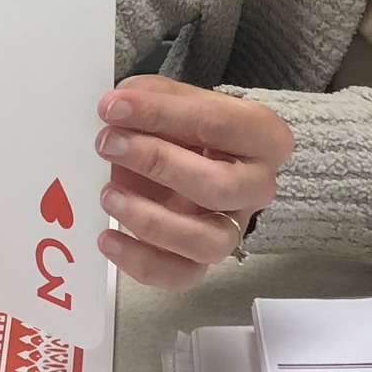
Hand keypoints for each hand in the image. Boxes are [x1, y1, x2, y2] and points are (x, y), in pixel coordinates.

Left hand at [93, 76, 292, 288]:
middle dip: (157, 164)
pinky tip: (108, 238)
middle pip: (219, 187)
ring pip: (208, 242)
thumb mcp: (172, 95)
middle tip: (108, 145)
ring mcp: (233, 227)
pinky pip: (181, 275)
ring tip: (108, 195)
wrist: (188, 153)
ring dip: (151, 221)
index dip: (161, 114)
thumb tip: (115, 110)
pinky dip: (141, 262)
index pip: (218, 124)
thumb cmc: (184, 122)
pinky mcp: (202, 258)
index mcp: (263, 136)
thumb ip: (149, 97)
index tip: (112, 108)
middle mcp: (257, 186)